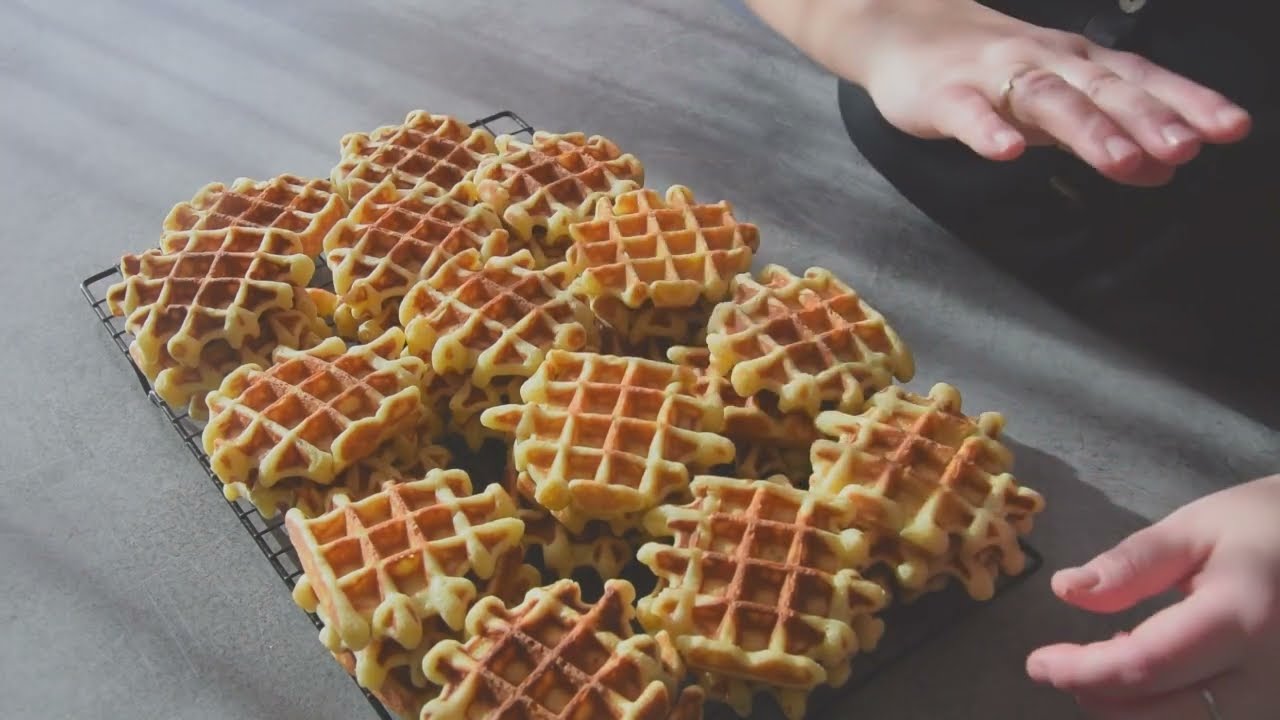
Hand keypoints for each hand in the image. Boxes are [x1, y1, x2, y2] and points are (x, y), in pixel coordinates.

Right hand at [756, 0, 1253, 185]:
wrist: (903, 31)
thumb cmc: (987, 68)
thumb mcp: (1055, 98)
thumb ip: (1106, 130)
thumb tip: (1166, 169)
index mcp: (1078, 63)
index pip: (1141, 81)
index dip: (1186, 103)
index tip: (1231, 129)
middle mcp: (1046, 63)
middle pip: (1103, 90)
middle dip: (1147, 120)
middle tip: (1186, 150)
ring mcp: (995, 77)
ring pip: (1048, 100)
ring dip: (1088, 130)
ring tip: (1122, 163)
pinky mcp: (945, 95)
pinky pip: (969, 114)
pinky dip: (990, 131)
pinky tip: (1008, 154)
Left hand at [1027, 475, 1279, 718]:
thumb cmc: (1268, 527)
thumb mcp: (1198, 528)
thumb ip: (1131, 565)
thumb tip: (1066, 590)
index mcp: (1241, 617)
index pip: (1143, 666)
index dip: (1081, 671)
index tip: (1038, 663)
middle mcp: (1267, 676)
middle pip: (1163, 716)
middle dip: (1099, 698)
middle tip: (1065, 665)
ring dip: (1135, 712)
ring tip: (1112, 662)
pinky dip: (1172, 712)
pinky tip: (1158, 681)